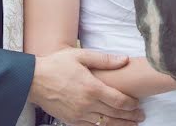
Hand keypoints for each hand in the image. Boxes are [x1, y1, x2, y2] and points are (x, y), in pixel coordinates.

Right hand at [29, 48, 144, 125]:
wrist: (34, 80)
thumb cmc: (57, 64)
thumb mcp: (81, 55)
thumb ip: (104, 59)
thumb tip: (125, 60)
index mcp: (92, 88)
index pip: (119, 101)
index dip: (131, 105)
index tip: (138, 104)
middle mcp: (87, 104)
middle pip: (114, 115)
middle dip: (130, 117)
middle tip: (141, 116)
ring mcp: (78, 115)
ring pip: (105, 124)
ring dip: (120, 125)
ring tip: (131, 125)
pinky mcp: (70, 121)